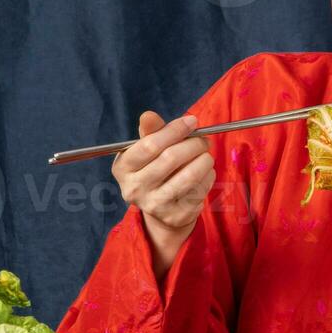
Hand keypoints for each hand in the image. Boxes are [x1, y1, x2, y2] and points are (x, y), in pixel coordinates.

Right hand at [112, 111, 214, 269]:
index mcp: (123, 168)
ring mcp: (154, 206)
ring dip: (204, 161)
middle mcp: (134, 189)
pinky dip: (208, 177)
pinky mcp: (175, 217)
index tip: (192, 121)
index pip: (150, 145)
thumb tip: (148, 115)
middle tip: (204, 140)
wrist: (160, 208)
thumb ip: (151, 132)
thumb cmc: (155, 169)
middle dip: (193, 144)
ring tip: (206, 155)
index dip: (175, 130)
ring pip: (189, 176)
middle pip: (170, 158)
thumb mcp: (148, 150)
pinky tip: (205, 173)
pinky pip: (199, 191)